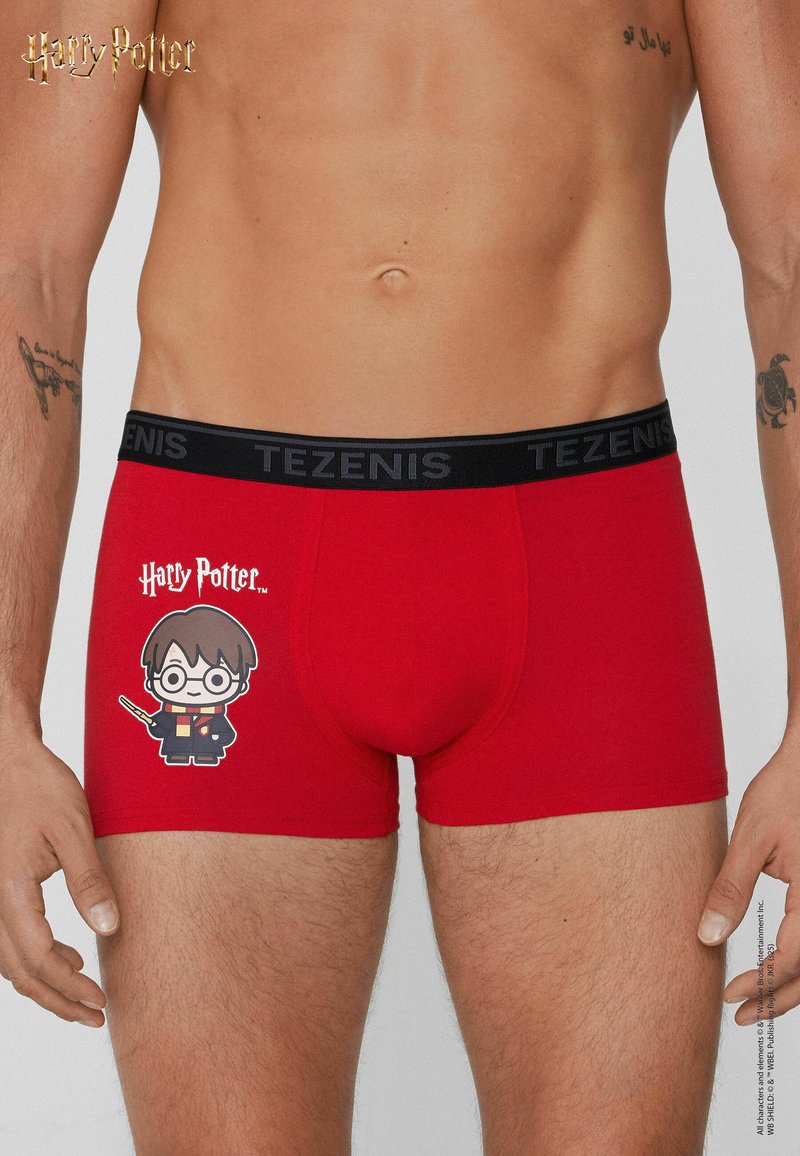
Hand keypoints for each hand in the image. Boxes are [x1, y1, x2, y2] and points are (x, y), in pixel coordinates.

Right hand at [0, 734, 119, 1027]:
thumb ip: (90, 881)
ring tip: (83, 995)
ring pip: (9, 963)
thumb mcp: (74, 829)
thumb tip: (109, 930)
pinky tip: (64, 956)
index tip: (101, 1000)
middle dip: (58, 1000)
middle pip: (20, 972)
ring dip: (45, 985)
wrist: (9, 761)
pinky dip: (33, 961)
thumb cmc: (42, 788)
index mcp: (10, 890)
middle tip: (95, 1015)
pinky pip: (7, 942)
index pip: (39, 958)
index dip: (70, 986)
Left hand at [697, 732, 799, 1025]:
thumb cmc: (785, 792)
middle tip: (743, 1015)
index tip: (729, 995)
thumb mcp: (750, 840)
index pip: (793, 959)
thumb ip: (730, 890)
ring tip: (759, 999)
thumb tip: (706, 938)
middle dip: (780, 997)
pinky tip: (780, 965)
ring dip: (794, 984)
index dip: (762, 984)